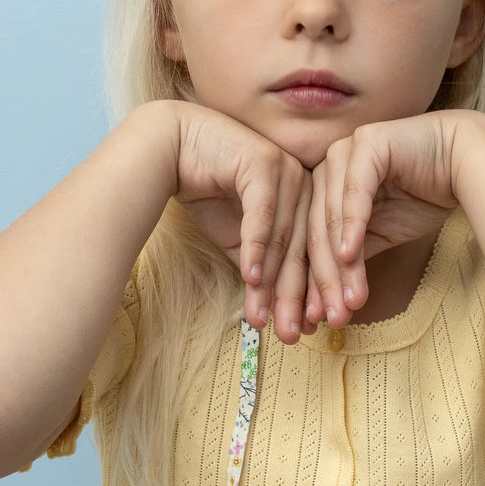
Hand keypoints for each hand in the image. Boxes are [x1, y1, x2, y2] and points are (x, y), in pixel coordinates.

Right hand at [170, 102, 311, 339]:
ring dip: (276, 282)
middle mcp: (302, 181)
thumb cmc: (207, 190)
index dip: (311, 294)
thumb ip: (262, 267)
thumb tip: (279, 313)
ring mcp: (286, 169)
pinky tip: (251, 279)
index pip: (311, 252)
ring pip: (285, 235)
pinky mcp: (264, 160)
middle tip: (295, 336)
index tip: (311, 332)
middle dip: (299, 297)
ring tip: (270, 319)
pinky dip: (256, 247)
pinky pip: (263, 212)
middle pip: (303, 247)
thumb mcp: (239, 238)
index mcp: (306, 197)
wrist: (172, 149)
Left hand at [306, 112, 461, 327]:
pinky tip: (349, 255)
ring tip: (347, 302)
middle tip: (330, 320)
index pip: (310, 239)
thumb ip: (350, 257)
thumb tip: (322, 304)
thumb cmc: (423, 195)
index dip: (311, 284)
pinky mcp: (366, 142)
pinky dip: (351, 225)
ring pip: (331, 215)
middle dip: (323, 281)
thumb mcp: (380, 234)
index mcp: (324, 186)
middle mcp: (327, 166)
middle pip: (316, 230)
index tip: (313, 322)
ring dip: (338, 264)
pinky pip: (355, 191)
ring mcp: (343, 151)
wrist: (463, 162)